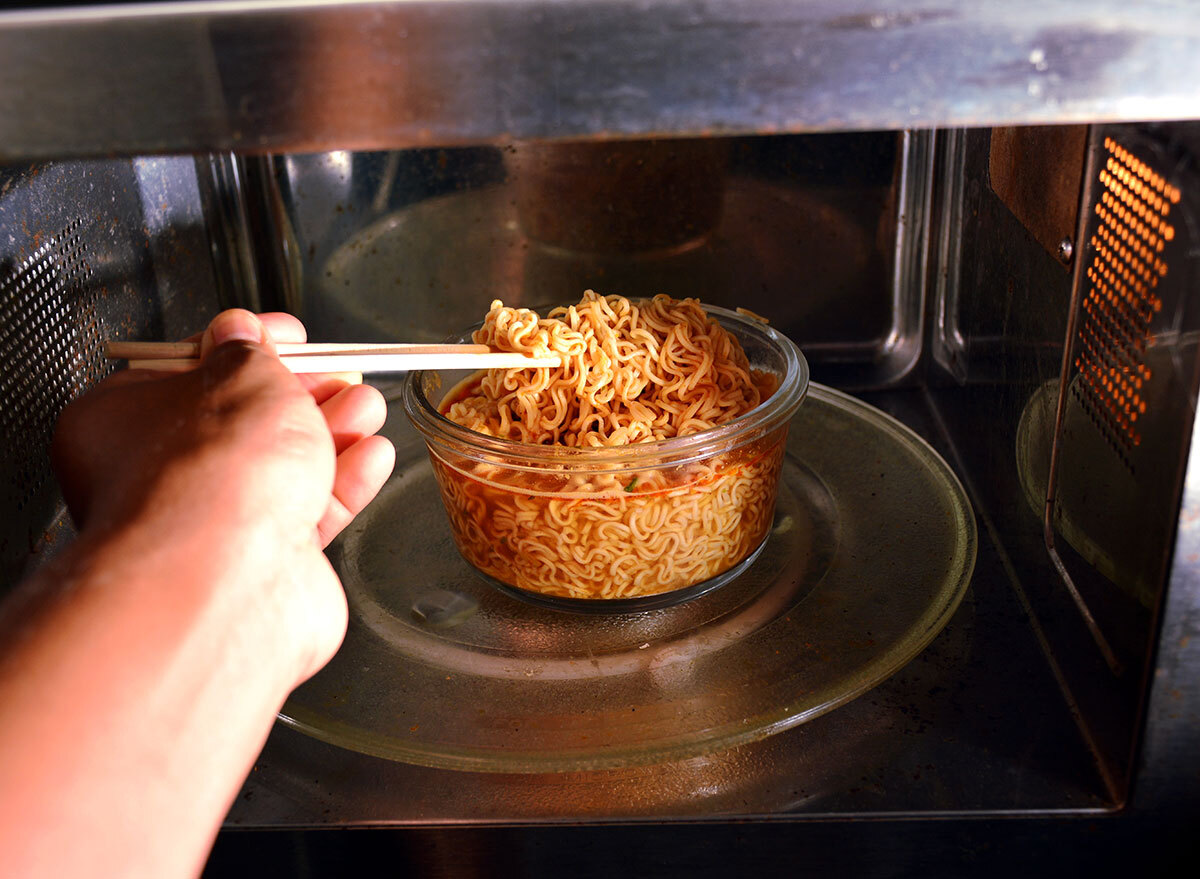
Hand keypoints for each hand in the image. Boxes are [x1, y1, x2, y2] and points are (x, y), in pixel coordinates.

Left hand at [50, 309, 394, 679]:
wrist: (229, 577)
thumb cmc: (209, 476)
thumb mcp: (242, 374)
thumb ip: (251, 351)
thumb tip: (242, 334)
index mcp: (121, 423)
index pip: (187, 372)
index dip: (245, 346)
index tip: (288, 335)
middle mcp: (159, 480)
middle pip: (242, 423)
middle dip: (302, 394)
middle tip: (339, 373)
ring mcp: (212, 528)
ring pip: (282, 470)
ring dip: (332, 433)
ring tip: (366, 407)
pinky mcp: (264, 565)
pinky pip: (309, 515)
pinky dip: (344, 484)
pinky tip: (370, 456)